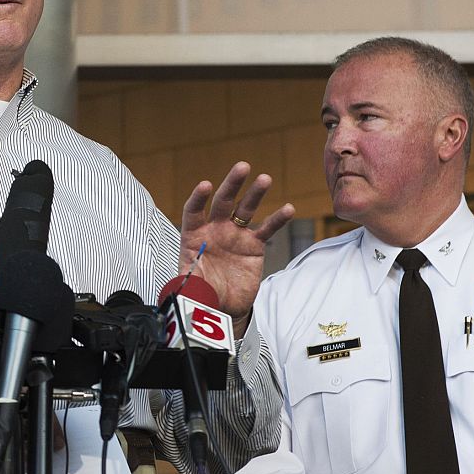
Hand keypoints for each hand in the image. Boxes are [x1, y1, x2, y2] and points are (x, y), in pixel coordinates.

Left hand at [178, 162, 294, 329]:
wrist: (222, 307)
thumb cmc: (201, 294)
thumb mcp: (190, 288)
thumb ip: (189, 283)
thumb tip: (186, 287)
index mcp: (193, 235)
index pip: (194, 211)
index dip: (198, 198)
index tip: (205, 186)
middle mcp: (215, 229)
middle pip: (222, 202)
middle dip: (231, 184)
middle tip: (243, 166)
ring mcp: (235, 234)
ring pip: (246, 209)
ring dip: (255, 193)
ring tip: (265, 179)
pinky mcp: (254, 245)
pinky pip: (266, 229)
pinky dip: (277, 219)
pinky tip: (288, 208)